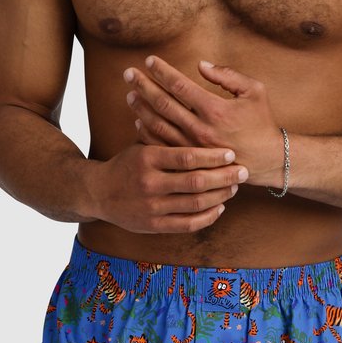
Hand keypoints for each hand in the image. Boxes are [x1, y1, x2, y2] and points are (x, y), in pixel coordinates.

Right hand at [88, 143, 247, 233]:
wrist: (98, 192)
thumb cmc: (128, 164)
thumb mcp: (142, 146)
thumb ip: (167, 138)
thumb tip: (197, 117)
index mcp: (147, 158)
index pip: (188, 157)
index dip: (213, 156)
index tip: (232, 153)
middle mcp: (149, 183)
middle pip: (196, 181)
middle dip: (224, 176)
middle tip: (243, 170)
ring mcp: (151, 207)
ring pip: (196, 204)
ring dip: (220, 196)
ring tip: (234, 186)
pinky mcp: (154, 225)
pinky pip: (188, 224)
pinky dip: (208, 216)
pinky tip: (220, 207)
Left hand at [124, 57, 283, 187]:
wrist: (268, 160)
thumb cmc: (261, 122)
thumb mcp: (254, 91)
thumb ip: (228, 75)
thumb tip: (201, 65)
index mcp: (215, 110)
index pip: (180, 86)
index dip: (162, 71)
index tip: (150, 60)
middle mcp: (200, 129)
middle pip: (163, 104)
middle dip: (143, 86)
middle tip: (128, 74)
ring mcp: (193, 147)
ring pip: (159, 125)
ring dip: (142, 108)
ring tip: (130, 94)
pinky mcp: (191, 161)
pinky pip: (163, 146)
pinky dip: (148, 133)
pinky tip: (139, 122)